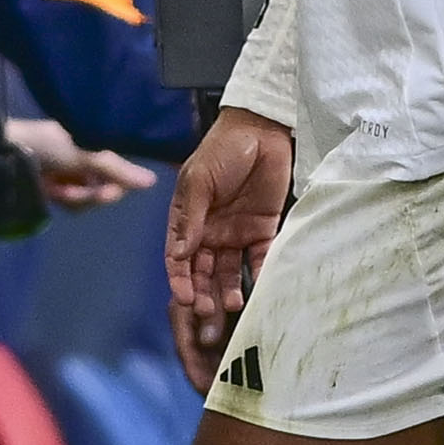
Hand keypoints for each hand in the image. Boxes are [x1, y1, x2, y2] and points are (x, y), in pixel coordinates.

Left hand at [4, 117, 157, 210]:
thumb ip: (117, 169)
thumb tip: (154, 181)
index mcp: (94, 143)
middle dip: (89, 194)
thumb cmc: (43, 146)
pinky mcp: (54, 187)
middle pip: (104, 188)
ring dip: (73, 198)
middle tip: (70, 192)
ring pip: (87, 198)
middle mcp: (85, 158)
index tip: (104, 194)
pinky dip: (62, 200)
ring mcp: (69, 174)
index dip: (115, 186)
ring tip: (54, 191)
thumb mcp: (83, 154)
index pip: (119, 171)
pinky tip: (48, 193)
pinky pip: (70, 202)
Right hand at [166, 110, 295, 382]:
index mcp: (189, 221)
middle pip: (204, 272)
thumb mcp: (199, 180)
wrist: (263, 130)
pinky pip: (261, 259)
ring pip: (230, 271)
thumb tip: (179, 254)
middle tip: (209, 314)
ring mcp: (237, 233)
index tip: (185, 300)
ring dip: (228, 290)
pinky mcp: (265, 230)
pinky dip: (259, 276)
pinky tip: (259, 291)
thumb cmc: (222, 150)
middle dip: (204, 294)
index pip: (180, 259)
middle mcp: (211, 233)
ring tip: (232, 306)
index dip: (180, 281)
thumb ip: (191, 217)